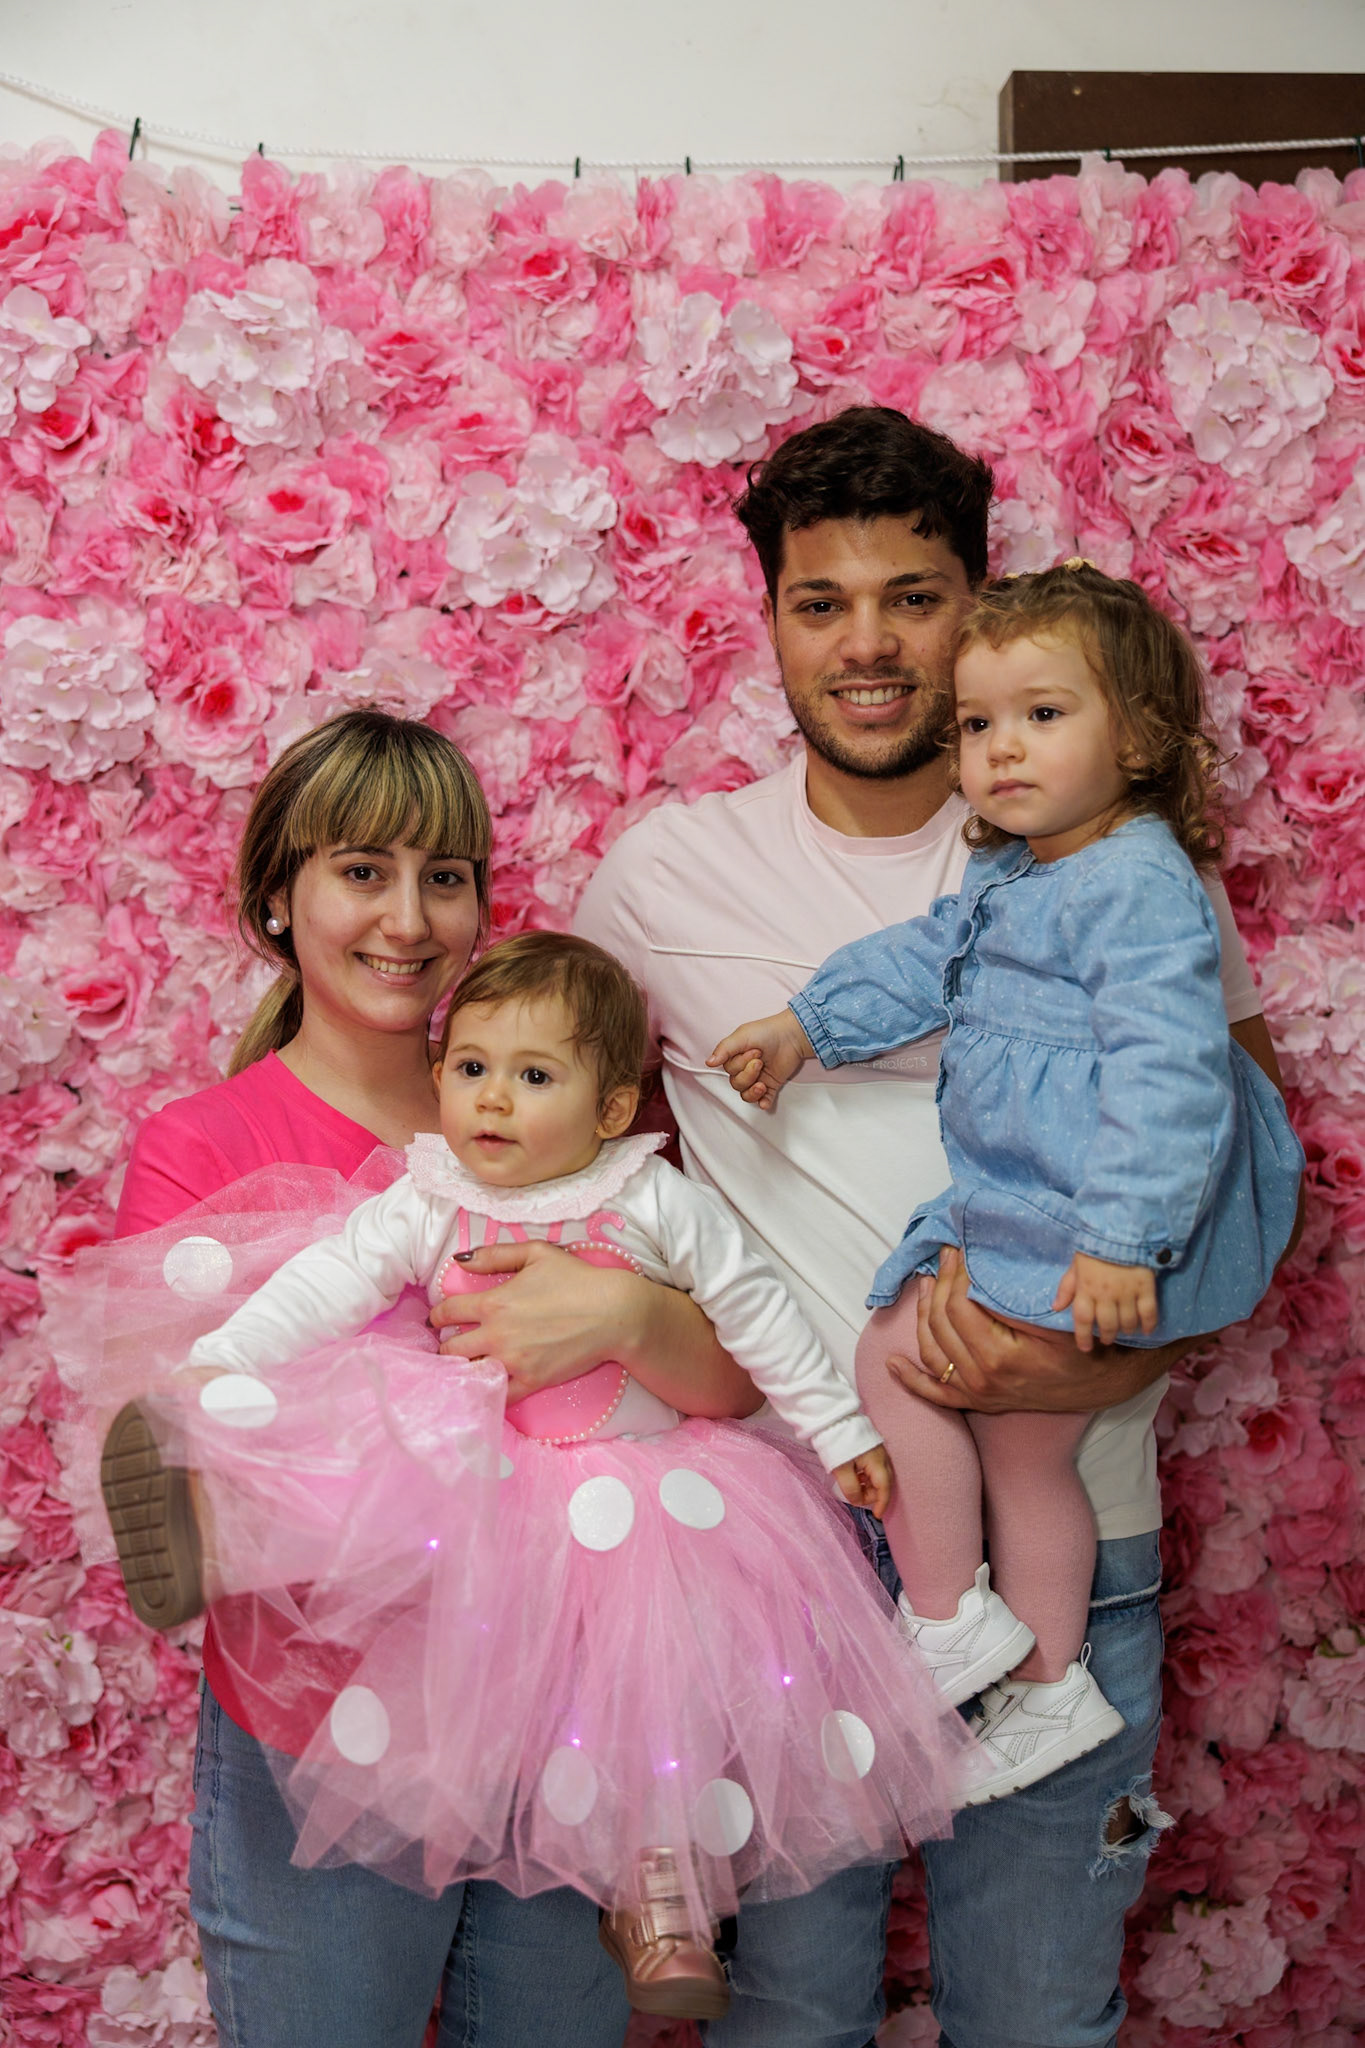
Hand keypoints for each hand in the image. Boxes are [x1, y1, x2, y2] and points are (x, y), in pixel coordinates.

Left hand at [430, 1240, 759, 1419]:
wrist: (614, 1313)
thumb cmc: (577, 1279)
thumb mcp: (536, 1253)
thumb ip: (495, 1255)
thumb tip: (460, 1260)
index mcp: (494, 1302)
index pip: (447, 1312)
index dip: (437, 1315)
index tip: (438, 1319)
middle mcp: (497, 1334)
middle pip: (449, 1349)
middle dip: (444, 1346)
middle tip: (448, 1345)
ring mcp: (513, 1362)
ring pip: (468, 1374)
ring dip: (461, 1371)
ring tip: (464, 1367)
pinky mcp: (532, 1382)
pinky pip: (498, 1396)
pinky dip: (488, 1392)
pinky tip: (486, 1386)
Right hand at [706, 1011, 813, 1110]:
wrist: (792, 1035)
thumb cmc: (767, 1032)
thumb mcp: (741, 1036)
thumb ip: (724, 1049)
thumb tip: (708, 1063)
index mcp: (736, 1057)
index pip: (729, 1071)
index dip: (740, 1064)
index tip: (754, 1051)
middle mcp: (746, 1069)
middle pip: (736, 1084)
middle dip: (748, 1074)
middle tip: (760, 1061)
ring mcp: (759, 1078)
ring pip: (746, 1095)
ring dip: (753, 1092)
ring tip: (762, 1084)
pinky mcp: (772, 1085)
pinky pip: (764, 1100)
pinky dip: (764, 1103)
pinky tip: (765, 1102)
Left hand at [831, 1444, 892, 1518]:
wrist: (833, 1418)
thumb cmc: (837, 1443)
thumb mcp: (841, 1469)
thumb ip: (851, 1489)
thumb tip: (857, 1501)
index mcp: (877, 1462)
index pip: (884, 1488)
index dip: (882, 1503)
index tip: (877, 1515)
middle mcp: (882, 1457)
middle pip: (884, 1482)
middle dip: (874, 1495)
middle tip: (858, 1499)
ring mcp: (878, 1451)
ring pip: (879, 1475)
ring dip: (869, 1485)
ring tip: (854, 1487)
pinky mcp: (871, 1447)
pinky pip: (874, 1468)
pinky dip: (867, 1477)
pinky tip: (855, 1476)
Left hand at [890, 1247, 1191, 1414]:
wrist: (1104, 1380)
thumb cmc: (1083, 1341)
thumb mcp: (1056, 1314)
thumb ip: (1017, 1295)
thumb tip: (982, 1264)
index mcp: (1000, 1355)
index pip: (959, 1307)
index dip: (955, 1274)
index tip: (960, 1250)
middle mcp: (982, 1378)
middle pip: (941, 1324)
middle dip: (939, 1284)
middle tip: (945, 1257)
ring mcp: (978, 1393)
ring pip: (933, 1352)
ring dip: (923, 1316)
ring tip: (925, 1284)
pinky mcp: (979, 1402)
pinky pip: (936, 1395)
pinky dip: (911, 1380)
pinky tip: (893, 1363)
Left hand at [1052, 1252, 1158, 1351]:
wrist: (1121, 1228)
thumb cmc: (1095, 1246)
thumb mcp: (1076, 1265)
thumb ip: (1066, 1287)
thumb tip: (1055, 1307)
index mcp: (1086, 1289)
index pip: (1082, 1320)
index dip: (1083, 1337)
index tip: (1085, 1347)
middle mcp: (1106, 1295)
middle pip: (1107, 1325)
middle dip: (1106, 1335)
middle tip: (1107, 1338)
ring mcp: (1127, 1293)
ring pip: (1127, 1322)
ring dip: (1126, 1330)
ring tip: (1125, 1330)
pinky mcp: (1146, 1287)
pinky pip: (1149, 1312)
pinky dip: (1149, 1324)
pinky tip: (1146, 1329)